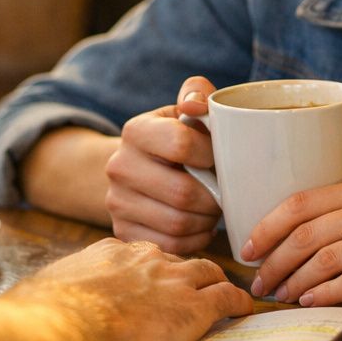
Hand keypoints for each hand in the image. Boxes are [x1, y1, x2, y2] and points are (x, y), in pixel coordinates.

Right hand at [20, 238, 253, 340]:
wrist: (69, 324)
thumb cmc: (49, 311)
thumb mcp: (50, 287)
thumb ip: (57, 288)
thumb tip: (41, 301)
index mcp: (113, 252)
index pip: (141, 255)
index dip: (150, 268)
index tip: (153, 278)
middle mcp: (147, 260)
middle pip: (177, 259)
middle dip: (186, 270)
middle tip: (193, 284)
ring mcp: (173, 281)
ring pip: (209, 272)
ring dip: (218, 280)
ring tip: (224, 289)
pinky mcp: (194, 308)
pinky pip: (227, 298)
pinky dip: (239, 302)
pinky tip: (245, 308)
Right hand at [104, 76, 222, 252]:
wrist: (141, 168)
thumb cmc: (178, 138)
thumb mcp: (186, 111)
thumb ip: (198, 94)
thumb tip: (196, 103)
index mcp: (135, 130)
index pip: (181, 144)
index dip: (211, 154)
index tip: (221, 157)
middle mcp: (119, 166)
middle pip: (182, 193)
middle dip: (214, 197)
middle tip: (225, 192)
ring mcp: (117, 202)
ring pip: (178, 224)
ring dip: (207, 220)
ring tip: (214, 208)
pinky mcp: (123, 232)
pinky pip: (170, 246)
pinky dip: (195, 240)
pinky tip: (200, 225)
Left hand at [243, 177, 341, 306]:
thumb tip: (295, 239)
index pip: (302, 201)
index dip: (268, 225)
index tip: (248, 247)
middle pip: (307, 230)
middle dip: (274, 258)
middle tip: (258, 281)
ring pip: (326, 256)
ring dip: (294, 280)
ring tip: (278, 296)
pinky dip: (326, 292)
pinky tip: (310, 302)